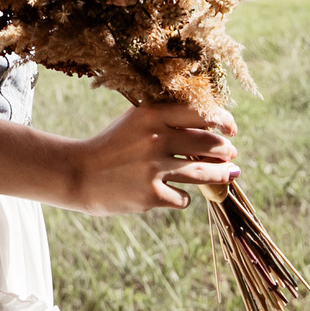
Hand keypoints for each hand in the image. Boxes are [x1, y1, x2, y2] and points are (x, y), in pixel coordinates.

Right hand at [66, 102, 238, 215]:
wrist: (78, 174)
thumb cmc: (112, 144)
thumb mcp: (135, 121)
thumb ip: (166, 118)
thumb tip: (210, 124)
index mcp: (152, 114)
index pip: (201, 113)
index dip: (223, 120)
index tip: (231, 128)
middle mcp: (156, 138)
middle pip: (208, 144)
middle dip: (225, 150)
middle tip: (231, 153)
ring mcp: (154, 168)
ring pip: (202, 172)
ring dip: (219, 174)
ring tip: (227, 173)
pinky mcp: (151, 195)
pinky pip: (182, 198)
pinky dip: (183, 197)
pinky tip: (178, 194)